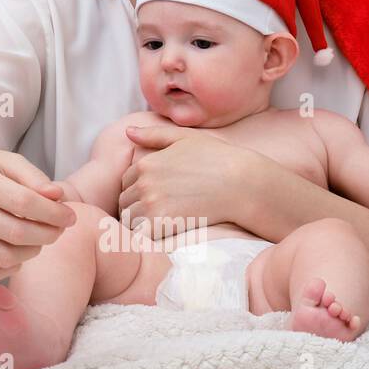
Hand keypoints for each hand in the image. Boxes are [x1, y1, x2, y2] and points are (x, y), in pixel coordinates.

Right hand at [0, 147, 75, 282]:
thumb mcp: (3, 160)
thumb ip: (33, 176)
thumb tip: (58, 196)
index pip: (23, 201)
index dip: (53, 213)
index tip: (69, 217)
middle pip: (16, 232)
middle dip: (48, 235)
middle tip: (58, 229)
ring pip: (5, 257)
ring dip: (33, 251)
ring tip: (38, 239)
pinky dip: (12, 266)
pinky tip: (17, 251)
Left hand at [117, 123, 252, 239]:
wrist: (242, 184)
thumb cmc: (218, 157)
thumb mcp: (185, 138)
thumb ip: (154, 135)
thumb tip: (128, 131)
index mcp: (146, 164)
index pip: (125, 182)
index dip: (137, 190)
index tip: (153, 197)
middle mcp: (144, 183)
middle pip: (125, 202)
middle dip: (136, 208)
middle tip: (157, 214)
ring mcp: (152, 204)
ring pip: (130, 220)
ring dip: (140, 223)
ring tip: (160, 225)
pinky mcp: (163, 224)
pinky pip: (141, 235)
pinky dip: (147, 236)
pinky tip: (163, 234)